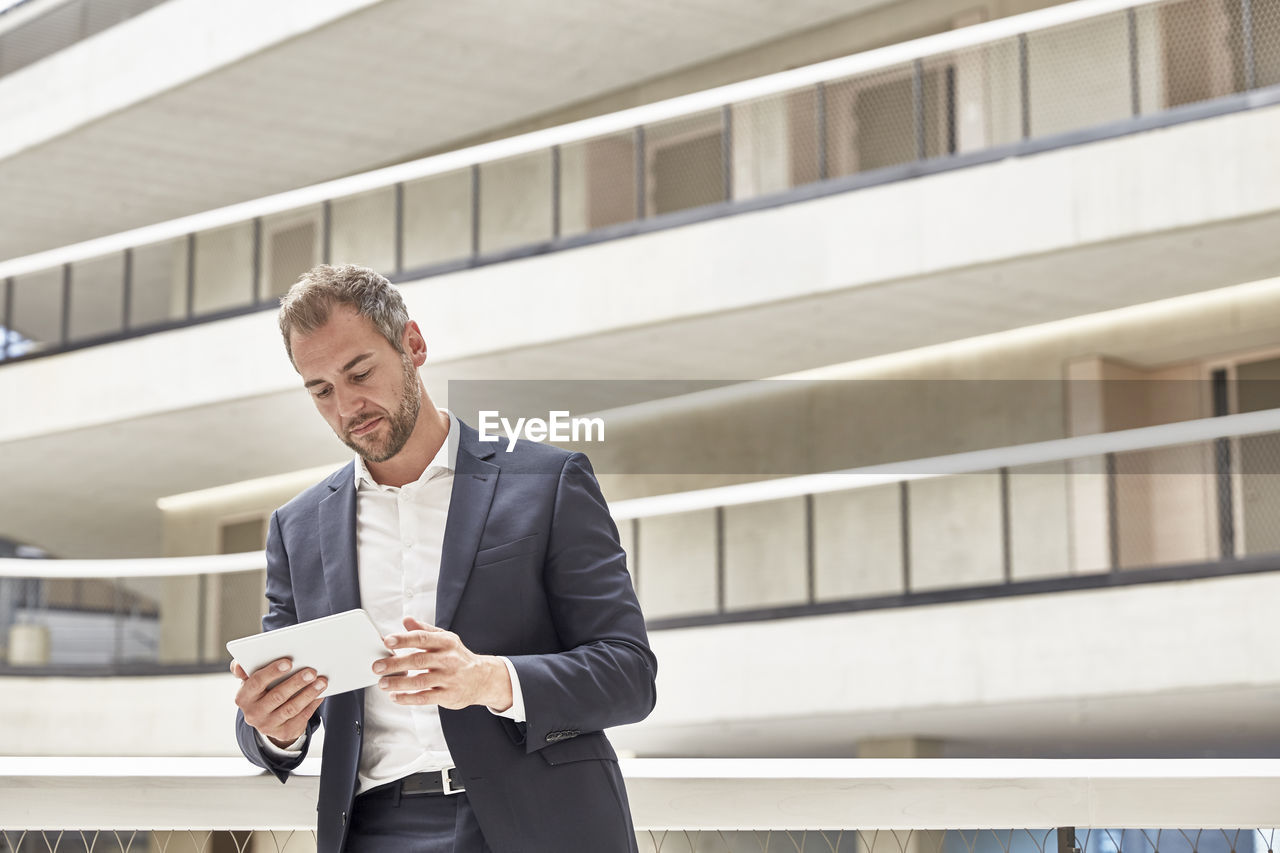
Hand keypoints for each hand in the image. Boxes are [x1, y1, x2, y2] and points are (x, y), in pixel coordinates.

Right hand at [232, 657, 326, 748]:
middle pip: (277, 696)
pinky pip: (301, 717)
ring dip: (308, 694)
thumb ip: (244, 669)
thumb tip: (239, 665)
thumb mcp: (251, 681)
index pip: (256, 682)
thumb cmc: (261, 691)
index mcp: (243, 697)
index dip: (272, 672)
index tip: (289, 662)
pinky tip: (321, 694)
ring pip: (291, 708)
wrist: (266, 718)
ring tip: (322, 681)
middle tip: (312, 671)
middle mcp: (253, 714)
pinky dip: (313, 704)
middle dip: (296, 683)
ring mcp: (268, 726)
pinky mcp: (284, 733)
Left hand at [373, 616, 512, 710]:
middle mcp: (448, 659)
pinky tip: (396, 696)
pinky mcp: (448, 695)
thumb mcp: (445, 639)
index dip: (404, 639)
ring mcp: (449, 678)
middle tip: (377, 666)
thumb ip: (424, 630)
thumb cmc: (459, 657)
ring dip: (399, 683)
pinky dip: (408, 698)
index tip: (387, 641)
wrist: (483, 678)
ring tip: (383, 683)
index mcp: (446, 642)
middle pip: (418, 660)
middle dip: (395, 664)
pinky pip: (425, 697)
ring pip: (420, 681)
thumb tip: (406, 620)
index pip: (422, 638)